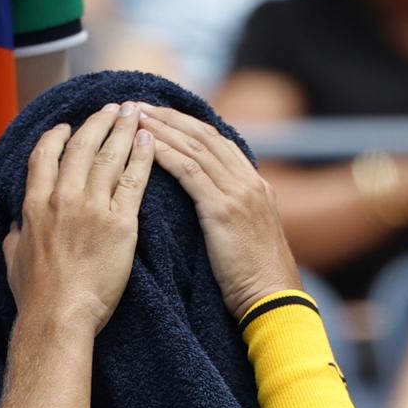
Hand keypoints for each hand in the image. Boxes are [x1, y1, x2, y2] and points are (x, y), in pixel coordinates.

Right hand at [2, 103, 154, 335]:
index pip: (44, 155)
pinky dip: (142, 157)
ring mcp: (92, 208)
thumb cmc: (35, 297)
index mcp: (35, 204)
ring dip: (122, 130)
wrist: (58, 317)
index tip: (67, 126)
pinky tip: (149, 141)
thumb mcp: (13, 259)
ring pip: (109, 157)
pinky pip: (134, 182)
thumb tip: (14, 229)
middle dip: (98, 122)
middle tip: (113, 108)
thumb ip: (15, 236)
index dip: (57, 136)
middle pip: (82, 147)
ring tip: (134, 113)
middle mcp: (63, 198)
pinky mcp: (120, 224)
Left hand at [138, 103, 300, 319]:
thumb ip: (235, 215)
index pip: (218, 143)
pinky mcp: (223, 211)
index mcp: (256, 186)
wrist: (274, 301)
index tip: (160, 116)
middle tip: (139, 106)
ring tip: (134, 119)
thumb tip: (211, 210)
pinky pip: (189, 173)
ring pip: (194, 148)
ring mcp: (238, 194)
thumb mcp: (249, 238)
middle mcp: (249, 182)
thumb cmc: (257, 282)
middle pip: (204, 136)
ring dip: (162, 130)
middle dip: (169, 118)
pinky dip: (166, 155)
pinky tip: (145, 148)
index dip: (187, 125)